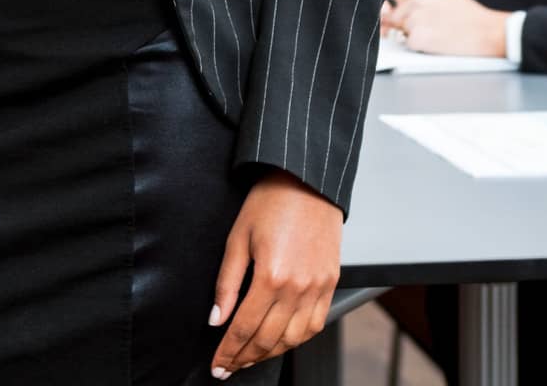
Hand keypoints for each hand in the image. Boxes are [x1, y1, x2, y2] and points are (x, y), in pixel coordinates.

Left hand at [208, 169, 340, 376]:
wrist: (307, 179)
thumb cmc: (271, 200)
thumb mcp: (237, 236)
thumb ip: (226, 282)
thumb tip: (216, 318)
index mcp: (271, 276)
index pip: (244, 328)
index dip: (228, 351)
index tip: (217, 364)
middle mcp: (297, 288)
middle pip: (267, 340)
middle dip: (244, 359)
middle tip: (228, 367)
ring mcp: (318, 288)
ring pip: (292, 339)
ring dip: (269, 354)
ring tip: (250, 358)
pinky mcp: (330, 283)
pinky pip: (315, 325)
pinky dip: (297, 340)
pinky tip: (282, 341)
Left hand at [383, 0, 507, 55]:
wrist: (487, 32)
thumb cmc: (466, 14)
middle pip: (389, 10)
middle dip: (397, 19)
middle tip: (421, 22)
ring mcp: (415, 19)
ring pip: (398, 28)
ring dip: (408, 33)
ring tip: (433, 30)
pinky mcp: (418, 38)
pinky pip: (407, 43)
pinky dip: (417, 45)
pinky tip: (434, 41)